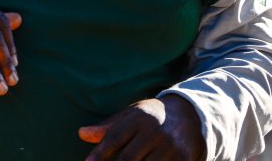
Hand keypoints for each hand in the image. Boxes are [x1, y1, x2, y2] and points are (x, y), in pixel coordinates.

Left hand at [78, 95, 205, 160]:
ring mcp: (169, 147)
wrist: (191, 115)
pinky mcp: (182, 159)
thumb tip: (81, 133)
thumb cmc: (152, 117)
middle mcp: (154, 131)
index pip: (114, 137)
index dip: (99, 154)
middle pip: (127, 158)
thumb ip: (108, 127)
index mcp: (138, 117)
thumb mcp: (131, 115)